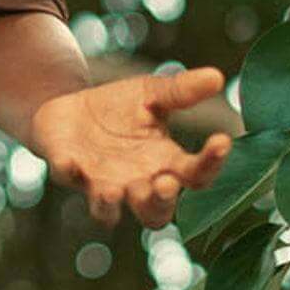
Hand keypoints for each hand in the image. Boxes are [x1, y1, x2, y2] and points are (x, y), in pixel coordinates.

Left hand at [28, 66, 232, 227]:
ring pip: (108, 213)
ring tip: (114, 190)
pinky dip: (68, 170)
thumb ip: (182, 91)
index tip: (222, 140)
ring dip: (110, 204)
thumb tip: (217, 76)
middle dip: (161, 201)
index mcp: (165, 164)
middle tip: (166, 183)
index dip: (212, 162)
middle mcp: (136, 183)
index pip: (197, 175)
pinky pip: (67, 177)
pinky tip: (68, 160)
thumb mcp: (152, 94)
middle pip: (156, 212)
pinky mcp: (68, 170)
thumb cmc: (120, 108)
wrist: (70, 107)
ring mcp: (100, 182)